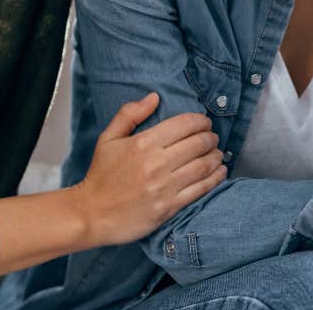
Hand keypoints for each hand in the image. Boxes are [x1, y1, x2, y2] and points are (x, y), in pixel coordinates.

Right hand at [72, 93, 225, 245]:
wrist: (92, 214)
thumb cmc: (100, 175)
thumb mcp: (108, 139)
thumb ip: (130, 114)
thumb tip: (154, 97)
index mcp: (144, 143)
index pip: (184, 124)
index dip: (201, 120)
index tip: (204, 122)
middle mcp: (157, 163)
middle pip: (198, 144)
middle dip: (211, 137)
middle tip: (212, 137)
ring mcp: (165, 187)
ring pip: (204, 166)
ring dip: (216, 156)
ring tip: (218, 153)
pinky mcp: (169, 207)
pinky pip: (201, 189)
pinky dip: (215, 178)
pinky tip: (220, 172)